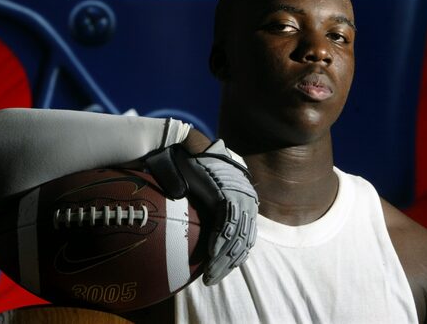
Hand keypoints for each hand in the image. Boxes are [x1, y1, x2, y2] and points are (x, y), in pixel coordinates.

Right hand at [145, 140, 258, 284]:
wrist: (181, 147)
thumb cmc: (187, 168)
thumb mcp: (202, 193)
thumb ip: (208, 212)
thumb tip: (203, 239)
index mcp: (243, 198)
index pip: (244, 235)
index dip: (234, 256)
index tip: (219, 271)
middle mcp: (246, 197)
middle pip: (243, 240)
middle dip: (228, 264)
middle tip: (213, 279)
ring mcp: (238, 194)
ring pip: (237, 236)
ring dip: (223, 259)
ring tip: (210, 276)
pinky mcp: (226, 192)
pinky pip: (226, 224)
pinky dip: (218, 242)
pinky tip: (209, 256)